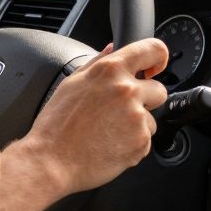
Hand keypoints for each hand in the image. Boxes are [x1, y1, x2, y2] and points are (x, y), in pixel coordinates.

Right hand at [19, 39, 169, 193]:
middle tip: (118, 111)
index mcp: (110, 70)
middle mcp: (127, 91)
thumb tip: (112, 48)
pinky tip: (109, 145)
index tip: (153, 68)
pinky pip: (145, 140)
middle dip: (145, 99)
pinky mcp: (141, 143)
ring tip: (107, 132)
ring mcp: (137, 118)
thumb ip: (97, 63)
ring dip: (136, 125)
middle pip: (159, 89)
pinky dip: (132, 144)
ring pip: (151, 119)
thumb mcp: (71, 83)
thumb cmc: (56, 125)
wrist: (51, 161)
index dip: (158, 58)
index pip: (153, 49)